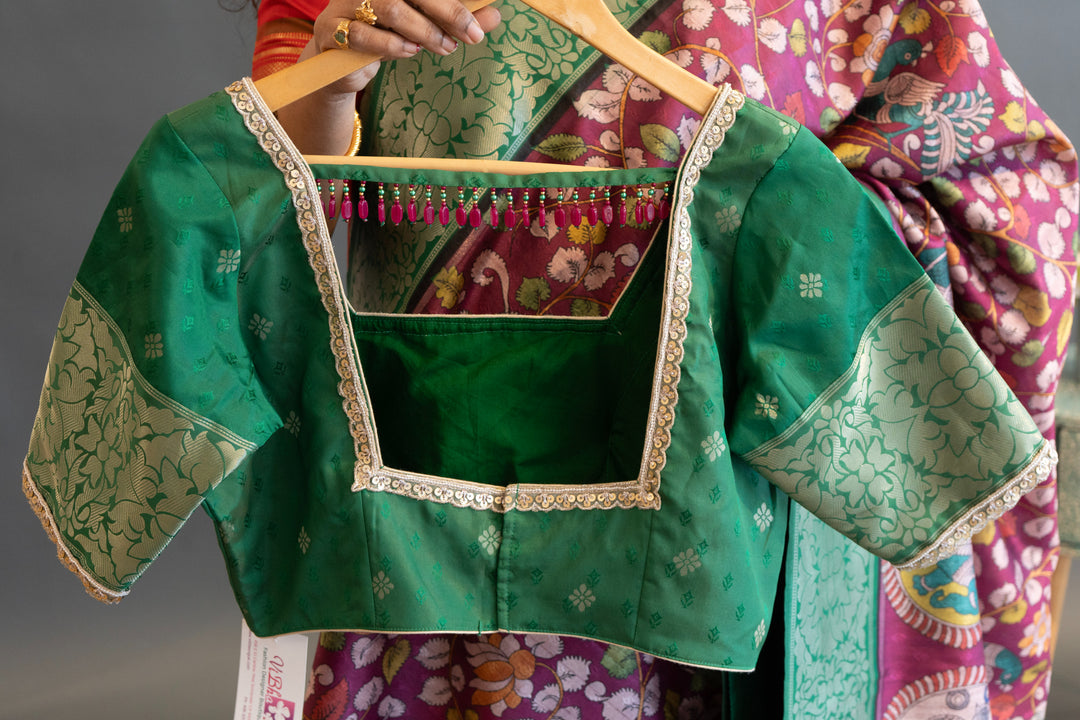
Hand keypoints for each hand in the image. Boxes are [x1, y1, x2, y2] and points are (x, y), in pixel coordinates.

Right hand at [278, 0, 501, 153]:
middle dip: (448, 11)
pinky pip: (364, 34)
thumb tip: (494, 15)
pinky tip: (410, 52)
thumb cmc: (387, 39)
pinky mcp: (332, 30)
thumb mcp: (426, 29)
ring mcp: (344, 3)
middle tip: (472, 35)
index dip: (452, 0)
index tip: (479, 14)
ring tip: (444, 47)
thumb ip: (456, 21)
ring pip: (390, 8)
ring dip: (424, 31)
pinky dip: (393, 45)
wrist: (342, 69)